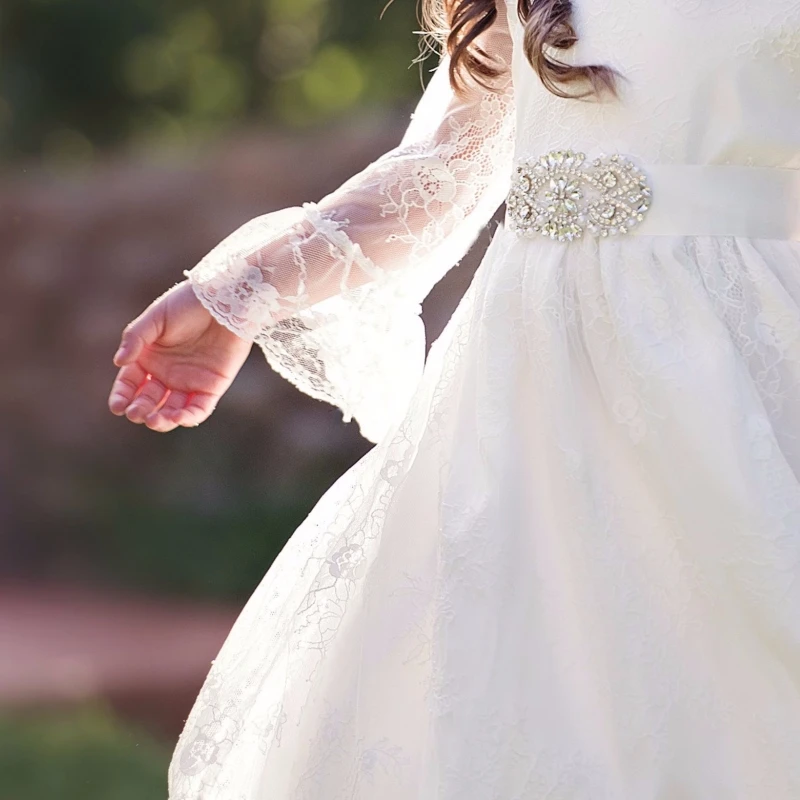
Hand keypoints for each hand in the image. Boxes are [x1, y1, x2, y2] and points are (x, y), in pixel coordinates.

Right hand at [108, 280, 252, 431]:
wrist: (226, 301)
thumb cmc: (188, 304)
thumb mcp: (157, 317)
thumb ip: (136, 338)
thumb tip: (118, 362)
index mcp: (149, 358)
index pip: (130, 383)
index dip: (122, 396)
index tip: (117, 407)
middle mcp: (167, 374)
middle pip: (149, 400)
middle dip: (140, 410)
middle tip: (136, 414)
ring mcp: (189, 382)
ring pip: (172, 410)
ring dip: (162, 420)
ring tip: (154, 420)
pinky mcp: (212, 387)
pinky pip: (199, 409)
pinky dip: (189, 417)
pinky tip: (178, 418)